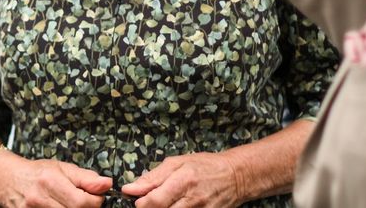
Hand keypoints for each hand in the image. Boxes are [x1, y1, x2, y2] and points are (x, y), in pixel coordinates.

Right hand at [0, 153, 111, 207]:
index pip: (83, 202)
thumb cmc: (37, 172)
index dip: (96, 201)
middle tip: (83, 201)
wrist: (7, 179)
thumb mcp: (62, 168)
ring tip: (70, 204)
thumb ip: (86, 177)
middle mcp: (40, 199)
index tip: (96, 197)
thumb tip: (107, 184)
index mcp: (51, 181)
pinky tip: (60, 207)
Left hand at [121, 152, 242, 207]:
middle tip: (151, 203)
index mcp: (183, 180)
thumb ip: (153, 177)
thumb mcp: (177, 163)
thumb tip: (130, 189)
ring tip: (166, 203)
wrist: (235, 176)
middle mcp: (193, 199)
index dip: (141, 204)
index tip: (138, 200)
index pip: (155, 201)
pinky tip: (177, 207)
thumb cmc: (205, 166)